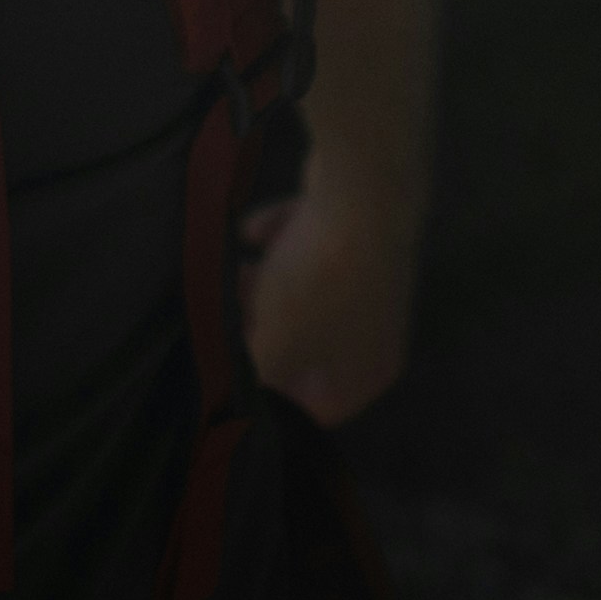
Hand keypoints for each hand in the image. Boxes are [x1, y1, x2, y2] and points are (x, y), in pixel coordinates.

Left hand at [233, 184, 419, 425]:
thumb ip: (258, 372)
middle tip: (225, 319)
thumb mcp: (277, 343)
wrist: (362, 192)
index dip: (274, 400)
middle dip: (262, 330)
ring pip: (305, 292)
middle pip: (307, 344)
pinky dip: (279, 237)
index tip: (234, 381)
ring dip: (265, 283)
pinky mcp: (353, 231)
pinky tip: (250, 230)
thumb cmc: (320, 284)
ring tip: (232, 272)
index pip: (320, 407)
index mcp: (369, 369)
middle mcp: (376, 329)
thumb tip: (245, 381)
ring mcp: (366, 276)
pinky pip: (307, 244)